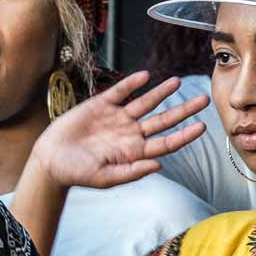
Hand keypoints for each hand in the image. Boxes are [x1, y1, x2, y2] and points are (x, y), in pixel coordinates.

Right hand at [30, 71, 208, 190]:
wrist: (51, 160)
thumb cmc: (77, 173)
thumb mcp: (106, 178)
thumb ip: (132, 171)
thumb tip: (159, 164)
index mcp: (134, 152)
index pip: (165, 142)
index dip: (184, 135)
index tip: (202, 126)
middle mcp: (130, 134)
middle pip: (163, 120)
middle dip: (183, 110)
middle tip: (204, 100)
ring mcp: (117, 118)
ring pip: (146, 103)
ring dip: (162, 93)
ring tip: (178, 82)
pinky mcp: (101, 105)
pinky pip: (121, 92)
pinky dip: (132, 84)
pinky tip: (145, 77)